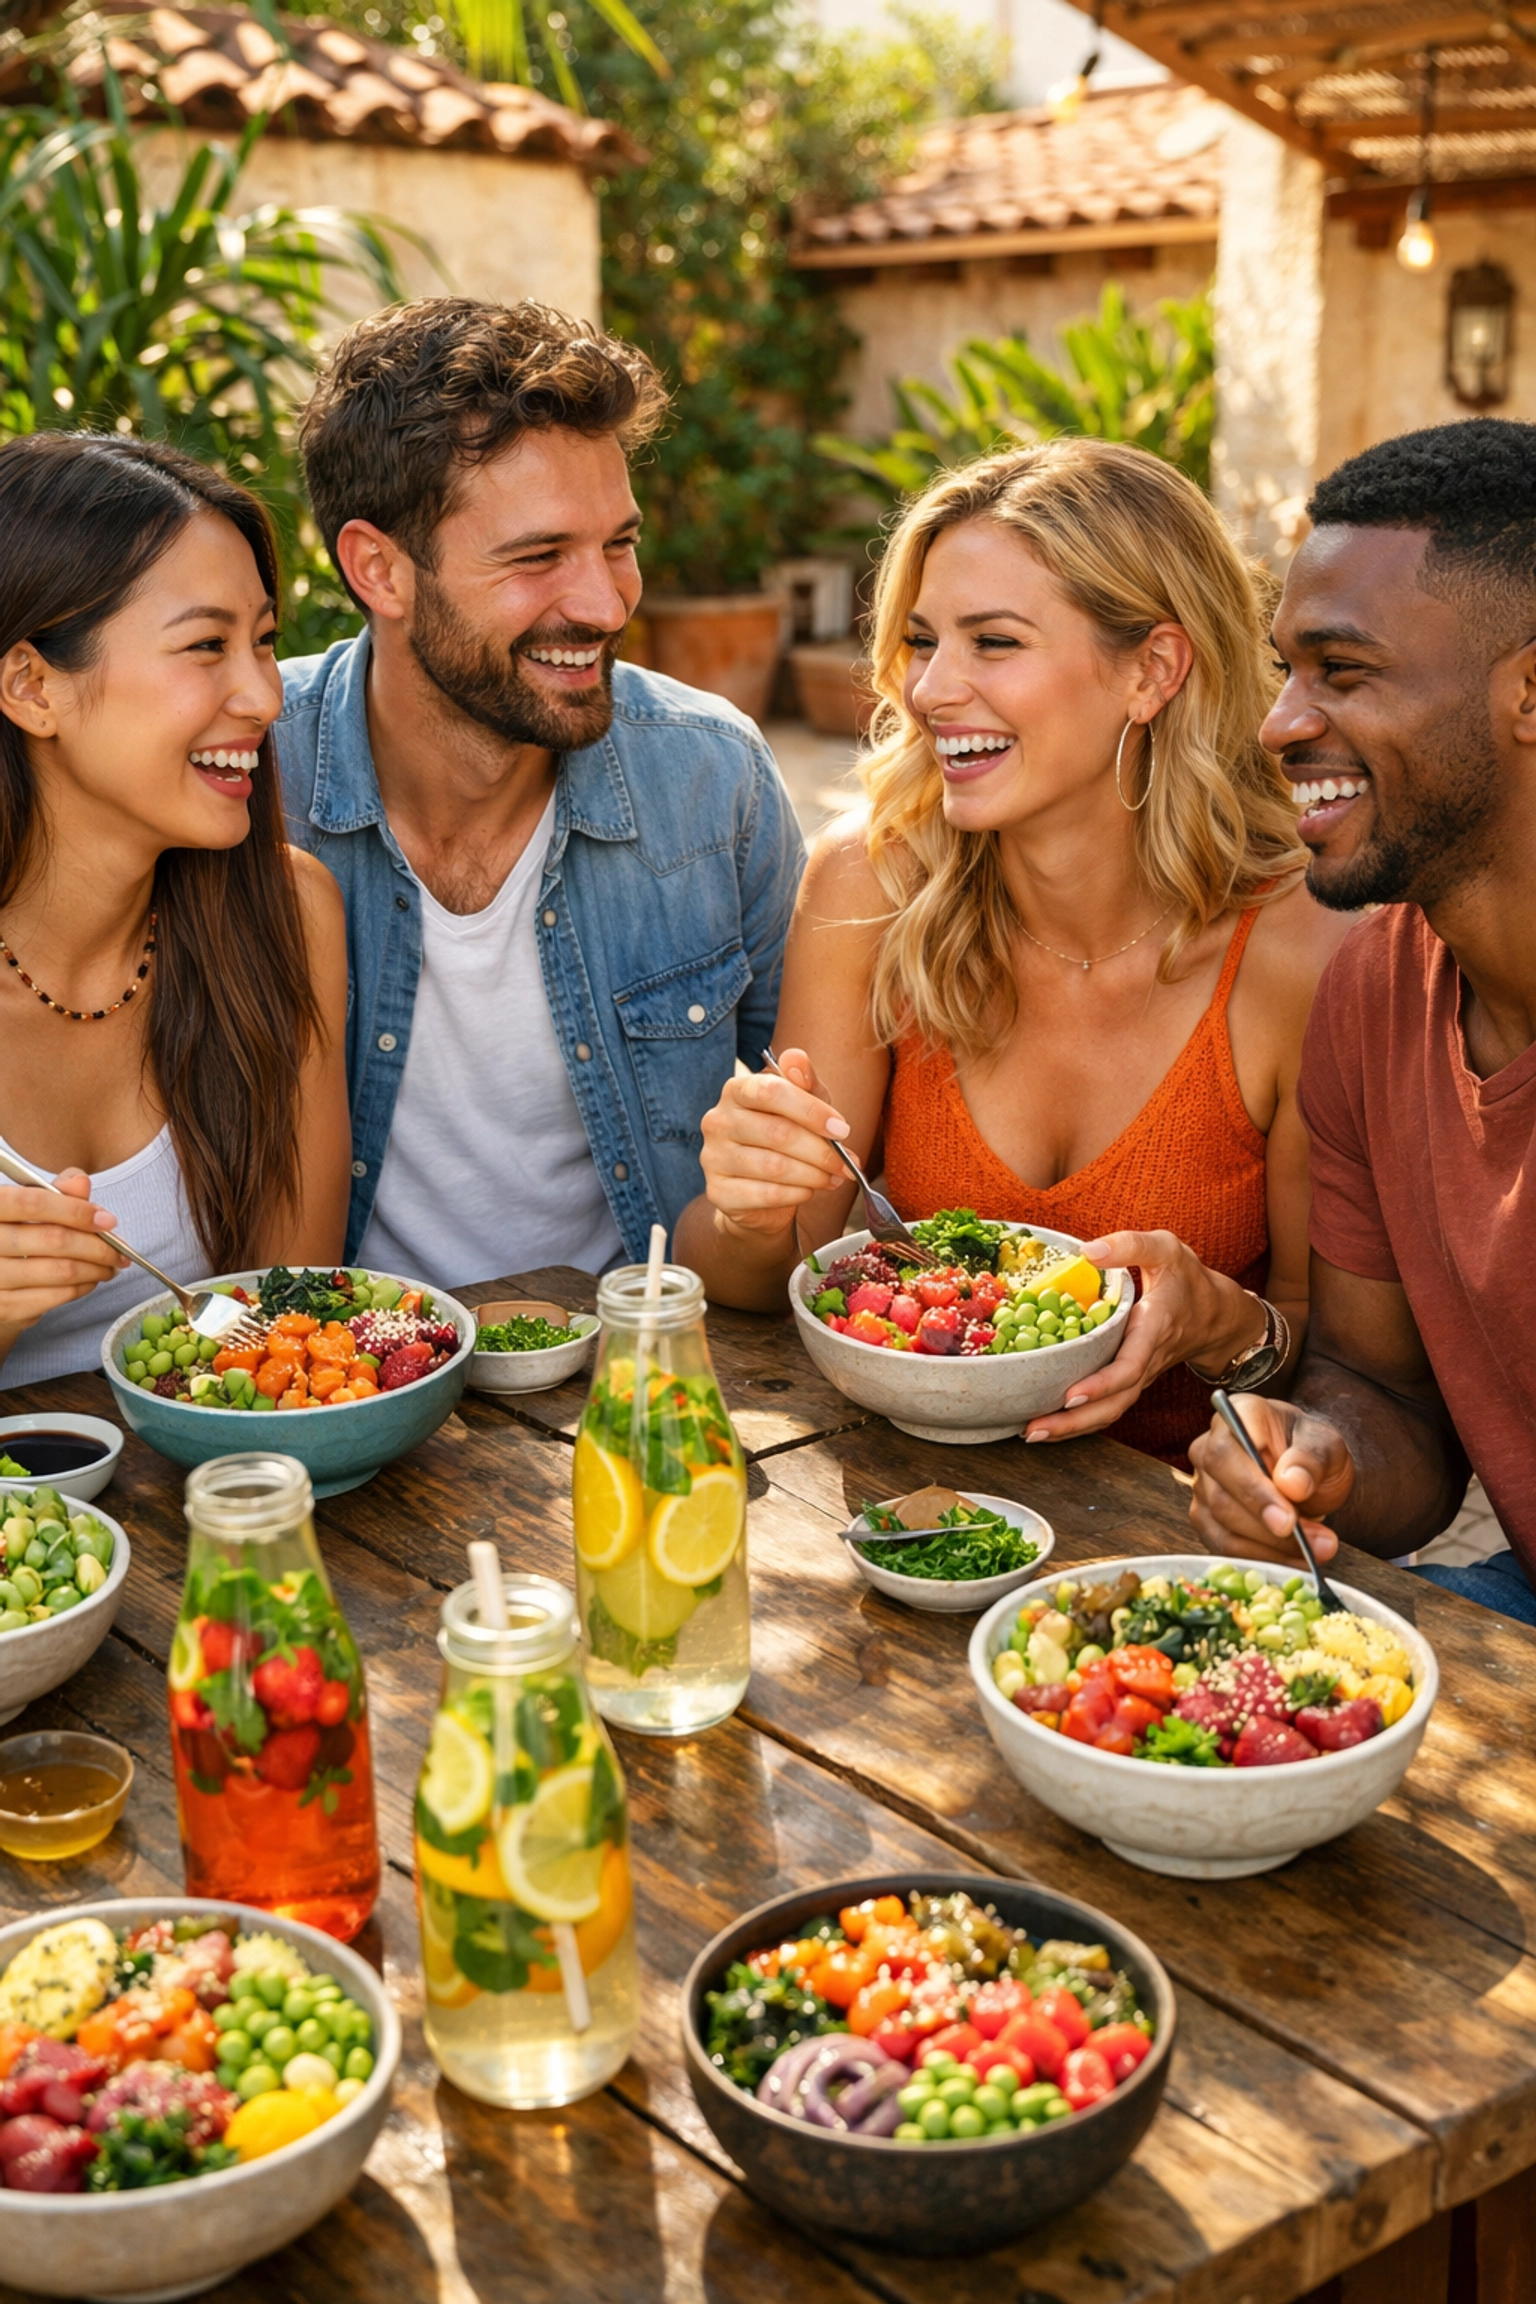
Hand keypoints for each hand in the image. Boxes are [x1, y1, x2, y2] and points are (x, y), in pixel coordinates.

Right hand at [0, 1170, 128, 1345]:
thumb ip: (55, 1193)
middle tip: (119, 1250)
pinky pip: (55, 1296)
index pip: (33, 1202)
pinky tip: (90, 1280)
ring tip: (110, 1265)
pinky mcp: (3, 1307)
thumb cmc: (13, 1239)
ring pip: (60, 1271)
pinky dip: (82, 1287)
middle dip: (97, 1245)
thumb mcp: (28, 1209)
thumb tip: (81, 1181)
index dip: (75, 1210)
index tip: (107, 1220)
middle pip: (53, 1239)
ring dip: (96, 1269)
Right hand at [699, 1047, 851, 1241]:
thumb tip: (797, 1061)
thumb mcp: (803, 1105)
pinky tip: (809, 1191)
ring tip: (833, 1178)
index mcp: (736, 1090)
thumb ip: (804, 1081)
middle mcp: (718, 1120)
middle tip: (846, 1164)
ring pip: (774, 1166)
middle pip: (777, 1132)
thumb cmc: (784, 1137)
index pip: (772, 1091)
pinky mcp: (718, 1192)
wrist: (758, 1191)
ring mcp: (713, 1157)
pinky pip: (766, 1194)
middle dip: (821, 1151)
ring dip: (813, 1175)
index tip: (842, 1129)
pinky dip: (797, 1194)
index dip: (811, 1110)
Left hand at [1021, 1230, 1250, 1443]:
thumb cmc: (1188, 1280)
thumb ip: (1131, 1245)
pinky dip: (1080, 1421)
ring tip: (1032, 1433)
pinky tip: (1051, 1425)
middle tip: (1035, 1430)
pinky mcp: (1131, 1380)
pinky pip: (1109, 1407)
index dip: (1102, 1384)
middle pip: (1114, 1402)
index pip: (1130, 1366)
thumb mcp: (1166, 1249)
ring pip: (1111, 1411)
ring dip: (1072, 1427)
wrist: (1216, 1315)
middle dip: (1075, 1420)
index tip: (1072, 1394)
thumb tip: (1088, 1252)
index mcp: (1153, 1328)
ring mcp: (1140, 1375)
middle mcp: (1147, 1360)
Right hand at [1187, 1393, 1355, 1564]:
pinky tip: (1298, 1561)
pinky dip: (1264, 1560)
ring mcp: (1203, 1487)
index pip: (1226, 1452)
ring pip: (1223, 1528)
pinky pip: (1227, 1549)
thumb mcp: (1327, 1445)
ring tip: (1319, 1551)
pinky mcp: (1207, 1520)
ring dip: (1273, 1549)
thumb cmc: (1312, 1451)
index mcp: (1235, 1417)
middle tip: (1316, 1544)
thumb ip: (1312, 1458)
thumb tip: (1292, 1485)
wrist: (1309, 1472)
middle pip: (1221, 1496)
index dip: (1253, 1490)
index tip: (1289, 1520)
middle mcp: (1207, 1449)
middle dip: (1268, 1528)